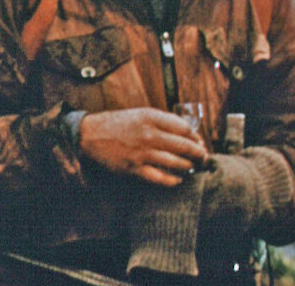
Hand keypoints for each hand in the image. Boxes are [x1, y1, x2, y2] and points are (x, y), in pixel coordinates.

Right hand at [77, 107, 209, 186]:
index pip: (184, 128)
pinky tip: (178, 180)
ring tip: (193, 167)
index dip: (195, 136)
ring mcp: (142, 153)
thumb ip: (163, 121)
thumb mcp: (142, 114)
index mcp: (152, 118)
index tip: (199, 141)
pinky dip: (171, 180)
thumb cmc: (119, 123)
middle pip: (184, 145)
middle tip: (204, 157)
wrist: (91, 134)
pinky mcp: (134, 168)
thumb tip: (186, 132)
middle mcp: (149, 135)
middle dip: (198, 153)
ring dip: (188, 166)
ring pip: (175, 162)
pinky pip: (159, 178)